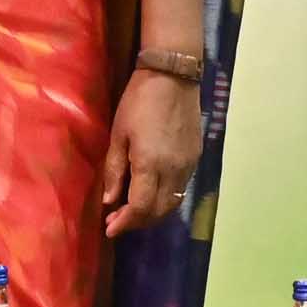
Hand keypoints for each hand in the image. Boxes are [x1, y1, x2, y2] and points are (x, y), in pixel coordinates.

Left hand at [99, 65, 206, 235]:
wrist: (173, 77)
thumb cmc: (138, 101)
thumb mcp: (118, 134)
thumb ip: (115, 170)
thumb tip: (110, 201)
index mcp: (151, 164)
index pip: (141, 207)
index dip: (126, 223)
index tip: (110, 229)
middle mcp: (174, 170)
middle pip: (159, 210)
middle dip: (138, 221)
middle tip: (117, 222)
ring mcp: (188, 164)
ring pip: (173, 202)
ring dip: (153, 212)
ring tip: (132, 211)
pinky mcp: (196, 157)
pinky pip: (181, 188)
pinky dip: (165, 198)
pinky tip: (152, 193)